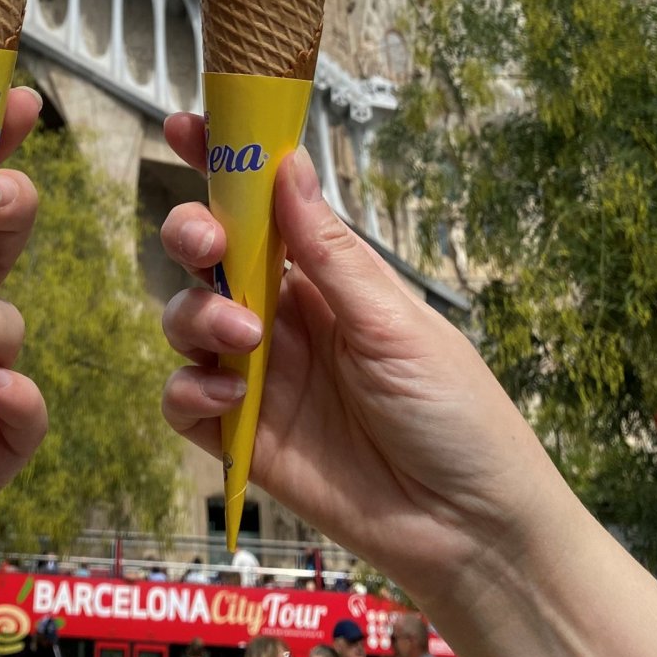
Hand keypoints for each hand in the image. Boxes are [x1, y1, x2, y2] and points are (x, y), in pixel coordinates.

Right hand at [158, 112, 564, 605]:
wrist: (472, 532)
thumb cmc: (456, 415)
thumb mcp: (397, 324)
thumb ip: (330, 254)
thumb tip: (288, 164)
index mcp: (326, 277)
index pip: (262, 207)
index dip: (220, 163)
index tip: (184, 125)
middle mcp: (284, 317)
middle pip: (209, 257)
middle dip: (192, 234)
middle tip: (207, 245)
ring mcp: (261, 376)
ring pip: (186, 321)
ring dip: (197, 317)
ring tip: (244, 342)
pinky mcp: (244, 439)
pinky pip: (184, 402)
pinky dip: (189, 393)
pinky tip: (228, 400)